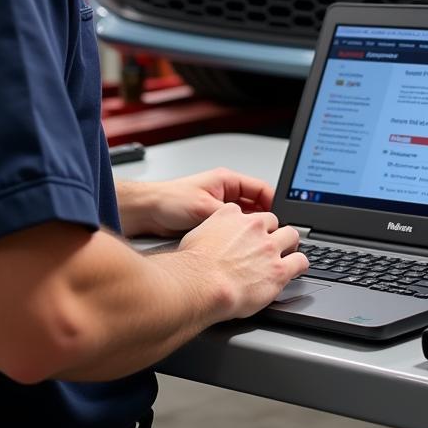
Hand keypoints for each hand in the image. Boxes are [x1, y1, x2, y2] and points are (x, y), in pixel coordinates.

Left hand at [117, 168, 273, 237]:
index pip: (261, 189)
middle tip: (271, 235)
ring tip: (257, 243)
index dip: (274, 203)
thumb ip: (228, 217)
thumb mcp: (205, 208)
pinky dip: (238, 236)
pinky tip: (240, 246)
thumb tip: (248, 227)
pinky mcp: (211, 221)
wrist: (147, 212)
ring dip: (250, 230)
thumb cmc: (170, 201)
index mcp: (227, 181)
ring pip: (244, 219)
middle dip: (264, 220)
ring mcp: (218, 207)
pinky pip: (232, 228)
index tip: (280, 220)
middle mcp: (224, 192)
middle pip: (255, 205)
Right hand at [177, 203, 308, 319]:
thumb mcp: (196, 235)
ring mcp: (269, 247)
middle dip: (273, 231)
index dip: (252, 225)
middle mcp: (254, 227)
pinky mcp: (279, 269)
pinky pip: (300, 261)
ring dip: (290, 244)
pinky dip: (300, 264)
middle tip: (271, 243)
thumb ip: (210, 230)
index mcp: (232, 215)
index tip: (252, 233)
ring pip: (291, 236)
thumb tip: (209, 236)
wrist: (202, 285)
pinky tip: (297, 268)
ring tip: (288, 252)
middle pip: (273, 221)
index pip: (249, 214)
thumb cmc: (193, 266)